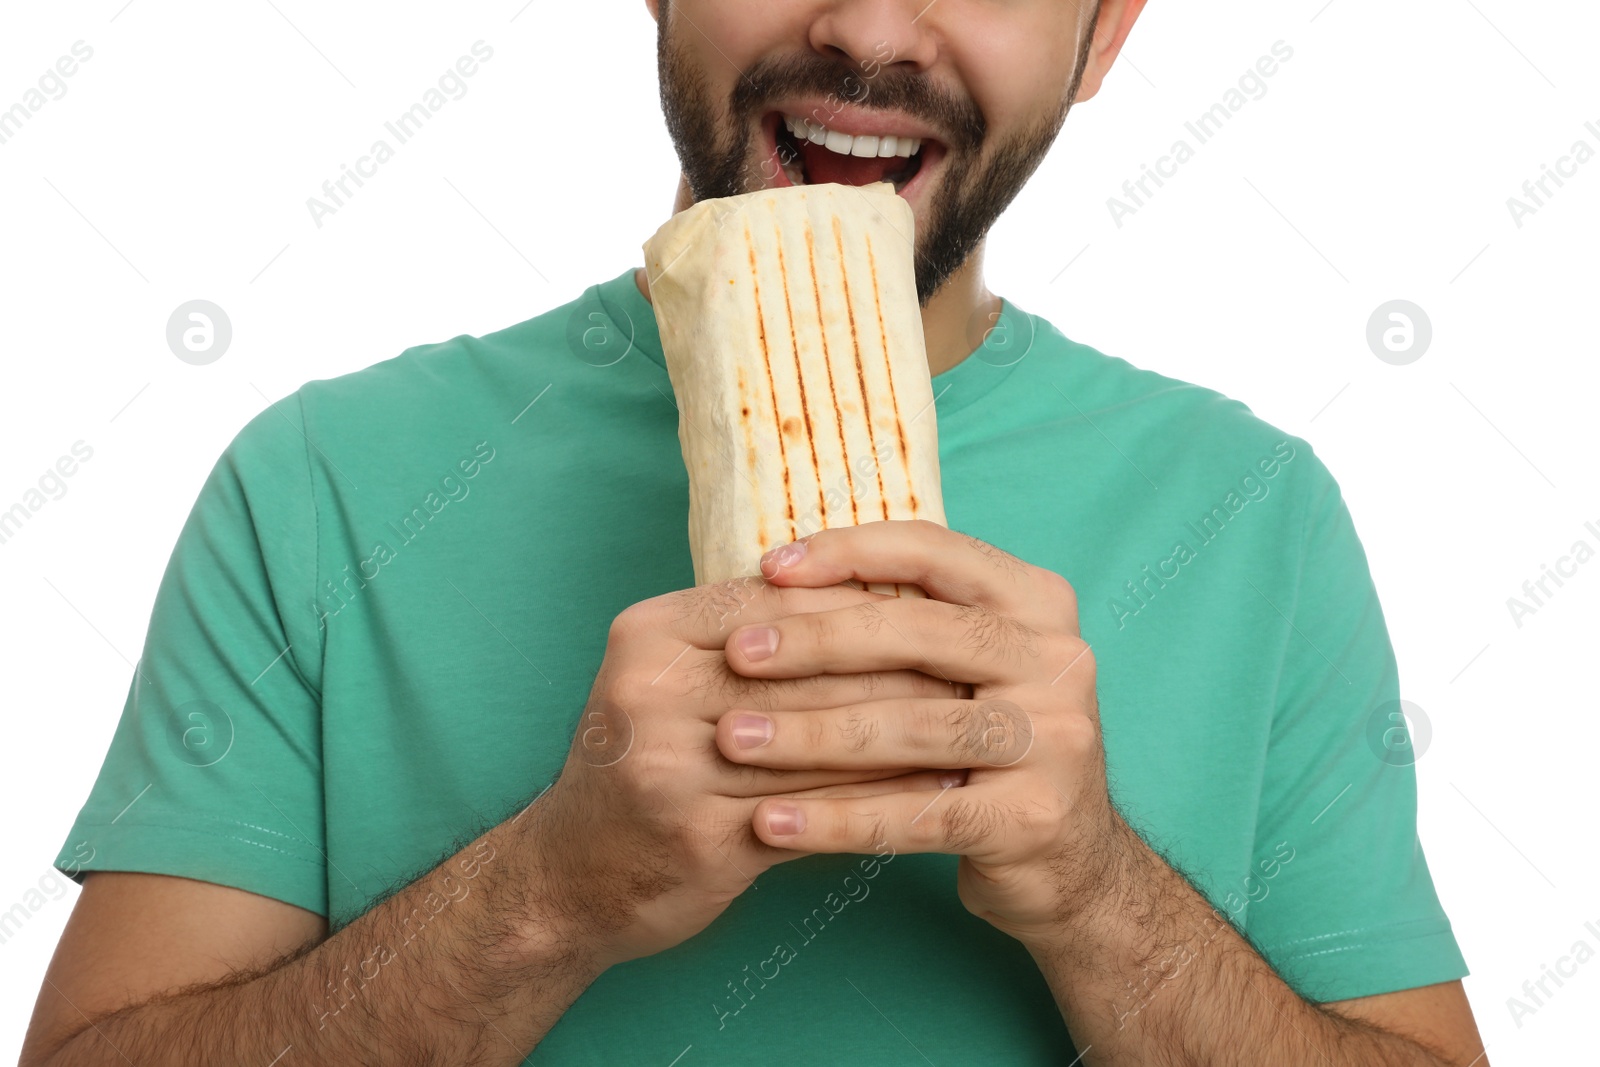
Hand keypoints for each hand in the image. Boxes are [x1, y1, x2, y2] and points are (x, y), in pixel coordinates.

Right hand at [511, 576, 964, 970]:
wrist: (568, 879)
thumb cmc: (645, 764)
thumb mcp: (672, 679)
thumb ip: (756, 638)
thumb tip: (878, 594)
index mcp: (650, 633)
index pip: (782, 601)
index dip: (867, 605)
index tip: (943, 609)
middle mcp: (652, 691)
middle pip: (809, 666)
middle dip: (903, 668)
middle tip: (980, 667)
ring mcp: (673, 767)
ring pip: (822, 739)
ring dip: (908, 734)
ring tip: (976, 726)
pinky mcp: (702, 837)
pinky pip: (819, 810)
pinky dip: (884, 800)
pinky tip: (935, 793)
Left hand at [715, 520, 1130, 944]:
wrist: (1072, 862)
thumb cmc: (988, 747)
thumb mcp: (971, 667)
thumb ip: (908, 619)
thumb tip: (777, 579)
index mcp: (1037, 604)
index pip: (935, 553)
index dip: (848, 554)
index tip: (769, 570)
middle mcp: (1057, 662)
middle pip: (921, 634)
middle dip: (816, 641)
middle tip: (737, 654)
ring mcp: (1053, 742)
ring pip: (911, 727)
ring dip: (809, 734)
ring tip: (731, 739)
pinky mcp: (1030, 820)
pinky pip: (913, 815)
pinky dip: (833, 820)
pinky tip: (770, 822)